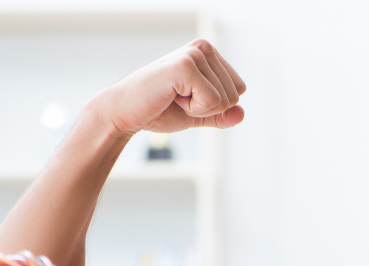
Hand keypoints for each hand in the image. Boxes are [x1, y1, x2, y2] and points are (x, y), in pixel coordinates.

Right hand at [96, 39, 245, 135]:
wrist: (126, 112)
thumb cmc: (159, 110)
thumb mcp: (199, 114)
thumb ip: (222, 115)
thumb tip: (242, 113)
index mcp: (208, 53)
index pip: (239, 89)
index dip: (215, 105)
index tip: (187, 98)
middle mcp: (203, 48)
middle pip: (235, 95)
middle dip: (208, 108)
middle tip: (178, 99)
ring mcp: (195, 54)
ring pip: (225, 100)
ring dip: (199, 109)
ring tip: (173, 97)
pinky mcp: (186, 66)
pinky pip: (213, 101)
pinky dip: (193, 109)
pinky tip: (171, 97)